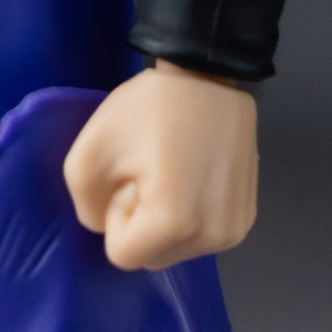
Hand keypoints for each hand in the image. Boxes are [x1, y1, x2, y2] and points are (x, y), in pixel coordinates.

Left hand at [63, 64, 258, 268]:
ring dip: (166, 221)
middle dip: (142, 222)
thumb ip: (84, 203)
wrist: (208, 75)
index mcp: (175, 224)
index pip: (122, 254)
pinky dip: (191, 215)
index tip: (131, 175)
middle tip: (150, 171)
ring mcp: (234, 230)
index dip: (117, 213)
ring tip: (173, 169)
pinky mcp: (247, 217)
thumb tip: (104, 225)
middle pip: (152, 256)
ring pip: (177, 249)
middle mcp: (212, 238)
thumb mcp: (91, 148)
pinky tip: (194, 173)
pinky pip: (202, 235)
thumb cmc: (151, 108)